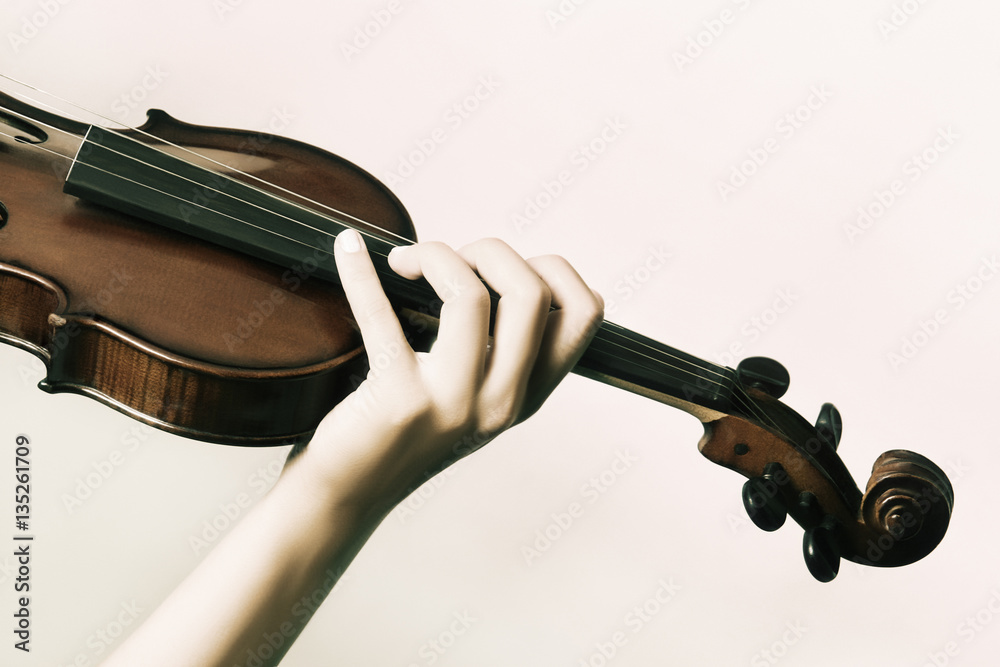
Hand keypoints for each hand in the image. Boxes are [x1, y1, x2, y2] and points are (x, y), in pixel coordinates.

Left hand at [288, 229, 603, 515]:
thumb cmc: (403, 435)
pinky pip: (382, 315)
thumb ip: (497, 348)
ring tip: (405, 262)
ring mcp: (453, 404)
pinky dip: (359, 273)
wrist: (350, 495)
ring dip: (435, 255)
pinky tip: (348, 251)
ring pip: (471, 295)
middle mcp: (500, 402)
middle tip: (447, 259)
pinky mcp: (398, 401)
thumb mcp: (471, 398)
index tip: (501, 267)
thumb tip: (485, 260)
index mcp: (525, 395)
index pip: (584, 314)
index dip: (550, 268)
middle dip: (490, 251)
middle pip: (532, 293)